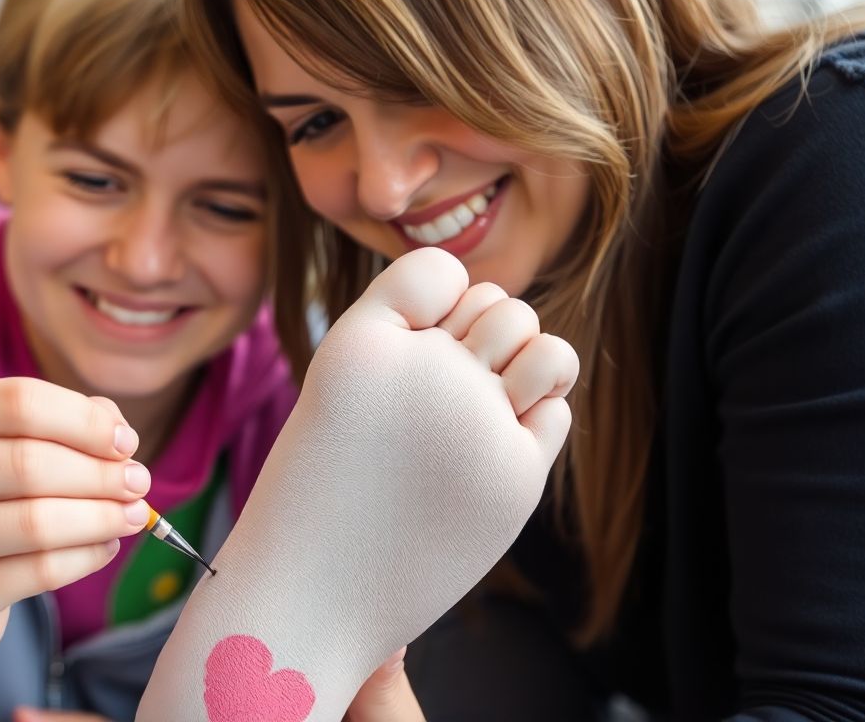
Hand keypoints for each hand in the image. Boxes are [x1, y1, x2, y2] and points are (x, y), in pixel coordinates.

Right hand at [0, 378, 150, 720]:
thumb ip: (52, 422)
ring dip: (100, 516)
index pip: (15, 402)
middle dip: (99, 472)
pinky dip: (86, 556)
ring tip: (132, 515)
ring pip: (35, 521)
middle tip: (138, 482)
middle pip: (27, 461)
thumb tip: (117, 430)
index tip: (124, 441)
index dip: (82, 419)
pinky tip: (104, 547)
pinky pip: (38, 571)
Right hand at [138, 247, 577, 718]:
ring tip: (490, 402)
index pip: (441, 270)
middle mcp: (424, 370)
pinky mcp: (515, 478)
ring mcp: (476, 423)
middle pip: (500, 305)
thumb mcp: (343, 387)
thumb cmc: (321, 487)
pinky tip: (488, 453)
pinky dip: (533, 421)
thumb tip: (504, 312)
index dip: (434, 302)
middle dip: (483, 336)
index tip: (404, 352)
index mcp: (363, 339)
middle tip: (435, 401)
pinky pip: (555, 412)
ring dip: (530, 361)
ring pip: (546, 346)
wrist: (308, 594)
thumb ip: (415, 341)